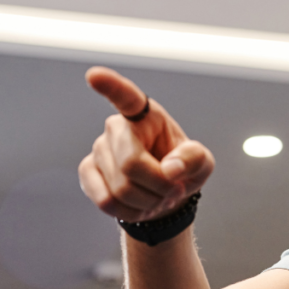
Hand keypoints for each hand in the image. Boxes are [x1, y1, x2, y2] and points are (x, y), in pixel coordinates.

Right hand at [78, 66, 214, 222]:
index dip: (110, 86)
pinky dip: (130, 212)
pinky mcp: (87, 172)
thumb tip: (170, 169)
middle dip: (159, 187)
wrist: (164, 194)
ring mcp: (98, 149)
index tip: (94, 75)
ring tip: (159, 197)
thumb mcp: (201, 163)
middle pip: (131, 165)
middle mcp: (116, 127)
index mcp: (146, 115)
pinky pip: (106, 202)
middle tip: (174, 190)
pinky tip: (140, 206)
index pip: (126, 97)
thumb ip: (193, 159)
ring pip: (120, 189)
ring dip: (148, 202)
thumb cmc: (182, 170)